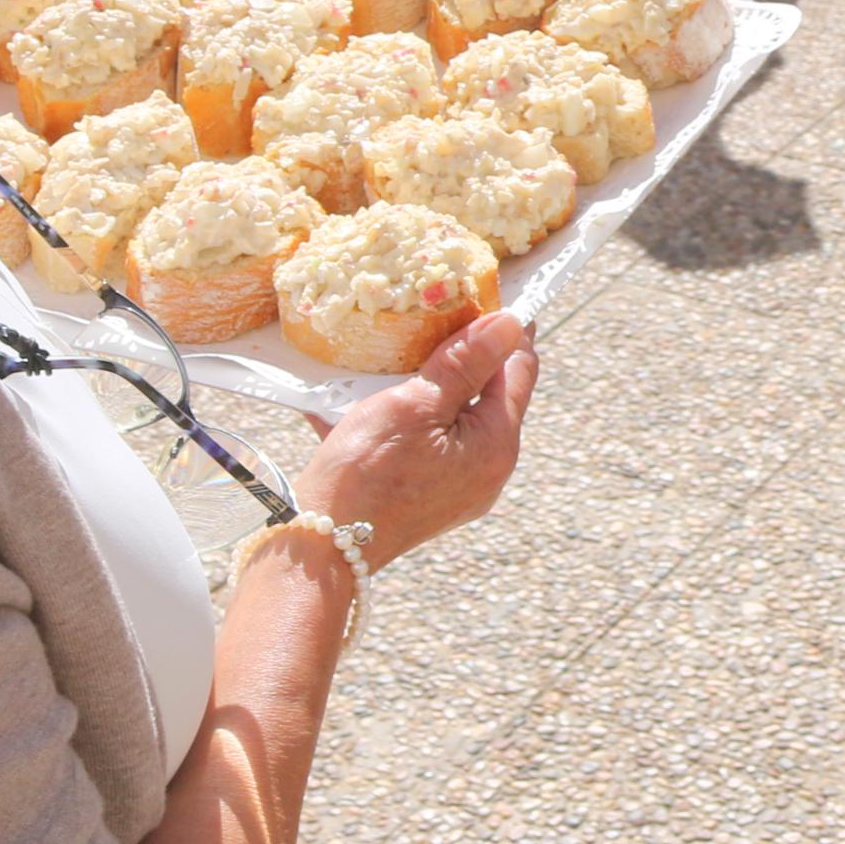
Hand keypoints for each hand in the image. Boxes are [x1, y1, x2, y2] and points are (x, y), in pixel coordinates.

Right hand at [292, 310, 535, 569]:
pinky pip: (427, 443)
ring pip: (455, 417)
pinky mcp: (429, 497)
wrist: (324, 549)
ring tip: (400, 353)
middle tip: (437, 315)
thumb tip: (511, 323)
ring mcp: (460, 488)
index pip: (520, 369)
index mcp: (496, 444)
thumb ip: (466, 364)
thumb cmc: (367, 472)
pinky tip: (367, 399)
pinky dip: (405, 417)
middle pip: (490, 394)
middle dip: (466, 354)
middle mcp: (489, 470)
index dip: (507, 329)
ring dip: (430, 384)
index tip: (487, 294)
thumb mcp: (415, 405)